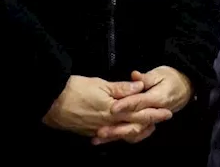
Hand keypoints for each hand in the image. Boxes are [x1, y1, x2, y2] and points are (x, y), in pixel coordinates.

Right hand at [43, 75, 172, 138]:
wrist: (51, 103)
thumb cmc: (75, 89)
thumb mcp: (99, 84)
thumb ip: (121, 88)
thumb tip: (140, 86)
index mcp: (114, 110)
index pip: (139, 112)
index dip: (154, 112)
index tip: (167, 112)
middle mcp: (109, 123)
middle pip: (134, 125)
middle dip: (150, 122)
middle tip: (163, 119)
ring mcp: (100, 130)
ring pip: (123, 134)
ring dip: (136, 130)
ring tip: (146, 127)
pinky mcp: (90, 133)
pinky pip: (110, 136)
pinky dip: (119, 134)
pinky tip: (122, 131)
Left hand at [97, 67, 193, 145]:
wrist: (185, 88)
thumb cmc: (172, 79)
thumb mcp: (160, 74)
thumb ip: (146, 78)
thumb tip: (135, 76)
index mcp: (158, 99)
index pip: (139, 103)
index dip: (125, 105)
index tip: (112, 108)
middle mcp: (154, 112)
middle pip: (134, 122)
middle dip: (117, 128)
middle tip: (101, 131)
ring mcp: (152, 120)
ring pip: (134, 132)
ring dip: (117, 135)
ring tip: (101, 138)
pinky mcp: (148, 123)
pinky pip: (136, 133)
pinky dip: (123, 136)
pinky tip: (110, 138)